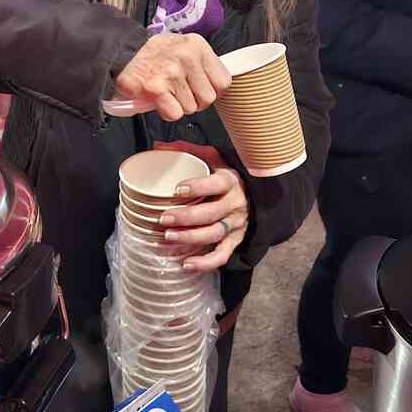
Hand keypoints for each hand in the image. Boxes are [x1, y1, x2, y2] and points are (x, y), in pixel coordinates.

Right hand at [114, 33, 231, 120]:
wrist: (122, 52)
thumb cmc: (154, 53)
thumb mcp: (182, 46)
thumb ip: (202, 62)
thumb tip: (217, 85)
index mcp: (197, 46)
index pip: (224, 81)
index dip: (213, 90)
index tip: (201, 89)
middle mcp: (187, 57)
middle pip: (208, 98)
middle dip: (195, 101)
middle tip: (181, 93)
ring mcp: (172, 73)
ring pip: (191, 108)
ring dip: (178, 106)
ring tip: (167, 93)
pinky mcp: (157, 88)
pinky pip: (175, 114)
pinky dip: (166, 111)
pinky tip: (159, 100)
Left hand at [151, 142, 248, 271]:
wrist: (254, 195)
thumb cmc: (225, 175)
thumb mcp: (212, 158)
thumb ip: (187, 151)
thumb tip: (157, 147)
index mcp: (231, 180)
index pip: (217, 184)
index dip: (199, 187)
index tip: (178, 189)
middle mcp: (236, 204)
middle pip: (212, 213)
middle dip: (186, 217)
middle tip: (163, 219)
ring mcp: (237, 224)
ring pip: (215, 233)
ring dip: (191, 238)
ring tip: (168, 237)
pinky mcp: (236, 240)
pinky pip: (223, 255)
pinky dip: (206, 263)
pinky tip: (186, 264)